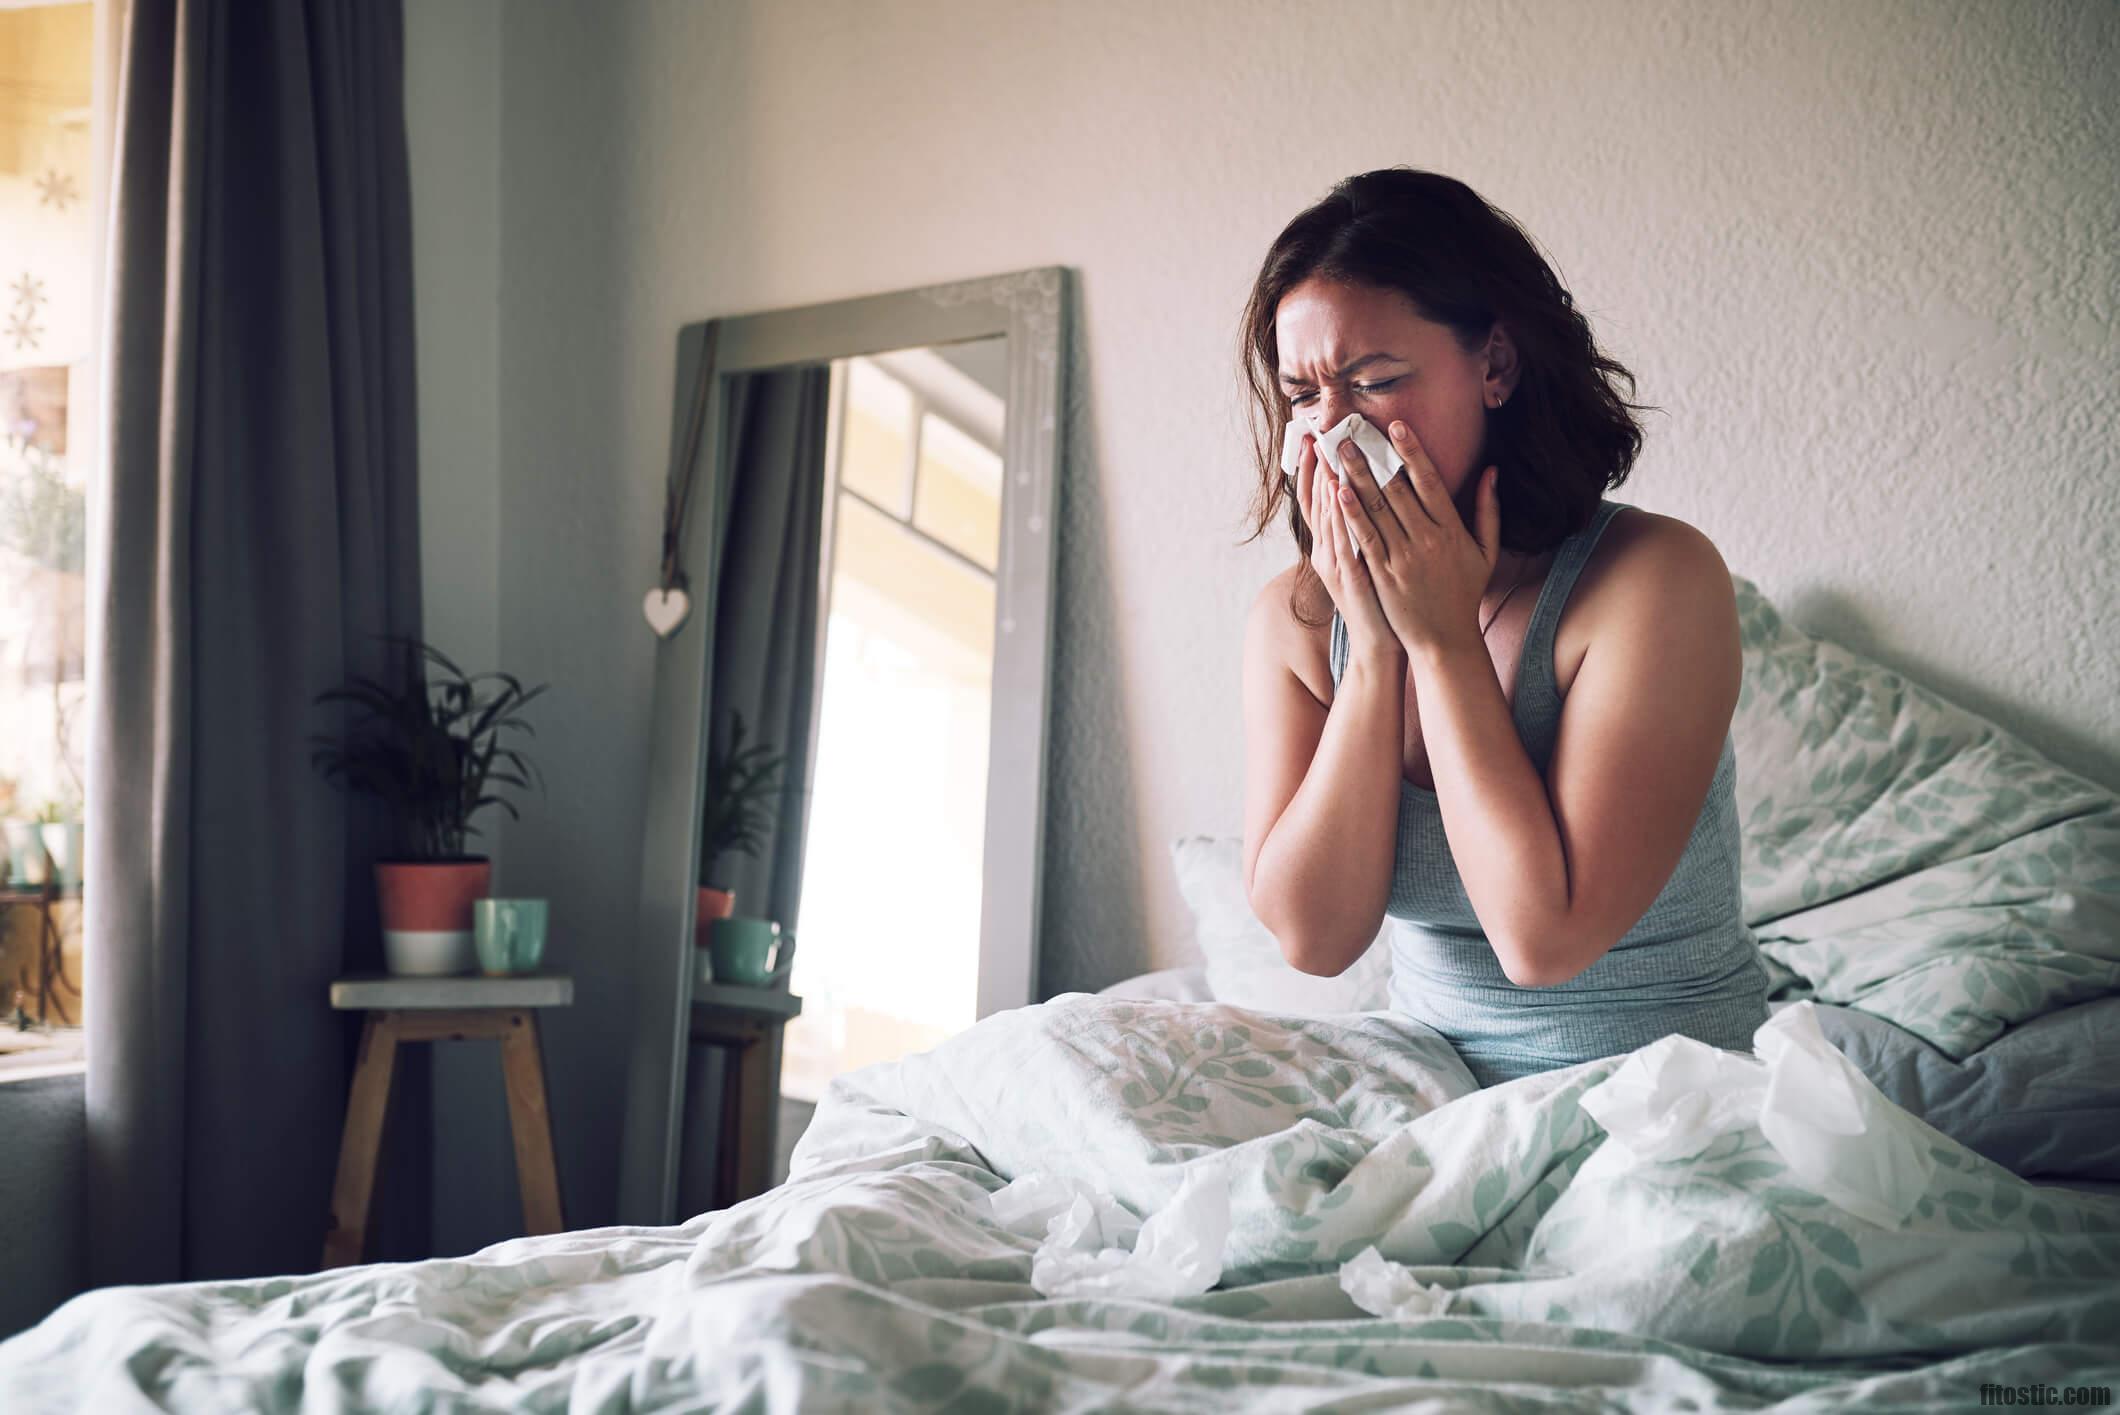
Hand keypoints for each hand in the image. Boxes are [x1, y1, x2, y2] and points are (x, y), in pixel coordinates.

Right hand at [1292, 430, 1399, 665]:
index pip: (1319, 499)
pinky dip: (1340, 515)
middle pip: (1318, 501)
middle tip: (1315, 433)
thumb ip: (1369, 529)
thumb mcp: (1370, 561)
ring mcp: (1335, 564)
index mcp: (1333, 545)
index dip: (1313, 469)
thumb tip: (1372, 497)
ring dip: (1324, 481)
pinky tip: (1339, 491)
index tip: (1314, 438)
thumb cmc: (1384, 600)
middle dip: (1316, 465)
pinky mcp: (1349, 576)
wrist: (1381, 643)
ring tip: (1325, 450)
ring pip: (1326, 515)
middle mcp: (1327, 551)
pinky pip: (1342, 539)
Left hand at [1329, 420, 1500, 656]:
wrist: (1445, 640)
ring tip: (1338, 452)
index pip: (1429, 480)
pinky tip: (1338, 492)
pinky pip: (1365, 538)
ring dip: (1356, 477)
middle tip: (1351, 431)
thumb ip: (1488, 510)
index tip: (1396, 426)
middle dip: (1372, 457)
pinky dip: (1351, 514)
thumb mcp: (1485, 551)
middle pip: (1397, 489)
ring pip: (1377, 509)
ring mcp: (1403, 557)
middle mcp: (1427, 539)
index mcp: (1451, 529)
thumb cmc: (1463, 594)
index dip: (1412, 450)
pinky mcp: (1383, 575)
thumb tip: (1491, 471)